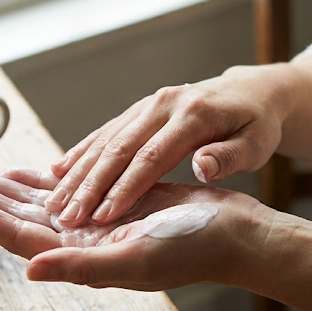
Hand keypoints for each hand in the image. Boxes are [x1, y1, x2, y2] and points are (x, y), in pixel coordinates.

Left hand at [0, 167, 268, 289]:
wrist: (231, 235)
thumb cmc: (192, 251)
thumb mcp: (136, 261)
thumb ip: (82, 267)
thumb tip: (31, 270)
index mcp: (78, 254)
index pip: (14, 234)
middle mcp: (78, 240)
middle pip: (12, 216)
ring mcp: (92, 223)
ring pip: (32, 202)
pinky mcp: (110, 203)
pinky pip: (63, 189)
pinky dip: (37, 180)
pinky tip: (19, 173)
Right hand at [45, 65, 290, 228]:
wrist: (252, 92)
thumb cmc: (257, 126)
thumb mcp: (256, 144)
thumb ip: (229, 157)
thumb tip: (202, 165)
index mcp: (192, 116)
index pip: (151, 158)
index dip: (125, 188)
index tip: (103, 217)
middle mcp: (163, 105)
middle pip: (118, 149)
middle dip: (88, 186)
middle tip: (65, 217)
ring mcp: (148, 104)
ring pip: (104, 141)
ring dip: (77, 173)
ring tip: (54, 203)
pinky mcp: (139, 109)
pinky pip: (104, 132)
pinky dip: (80, 152)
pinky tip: (57, 172)